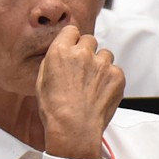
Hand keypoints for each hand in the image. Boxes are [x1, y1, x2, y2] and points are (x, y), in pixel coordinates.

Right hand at [36, 25, 124, 158]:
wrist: (74, 127)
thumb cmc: (54, 107)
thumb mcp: (41, 80)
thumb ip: (53, 60)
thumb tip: (61, 53)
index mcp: (60, 51)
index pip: (72, 30)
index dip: (72, 40)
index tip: (73, 48)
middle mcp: (82, 53)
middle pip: (90, 39)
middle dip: (87, 50)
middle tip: (83, 68)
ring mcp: (102, 64)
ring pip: (105, 54)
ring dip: (100, 64)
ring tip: (92, 82)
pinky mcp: (117, 76)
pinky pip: (116, 70)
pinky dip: (110, 78)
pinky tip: (100, 91)